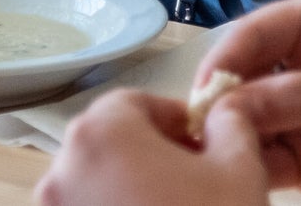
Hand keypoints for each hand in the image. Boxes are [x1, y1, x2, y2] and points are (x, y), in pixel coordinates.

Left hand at [34, 88, 268, 205]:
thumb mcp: (240, 169)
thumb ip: (231, 122)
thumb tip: (222, 114)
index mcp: (101, 134)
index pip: (135, 104)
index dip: (174, 122)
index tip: (202, 147)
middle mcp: (61, 174)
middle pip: (110, 147)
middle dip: (151, 160)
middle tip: (193, 187)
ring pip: (95, 191)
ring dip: (131, 198)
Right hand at [202, 0, 300, 205]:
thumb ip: (295, 96)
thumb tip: (227, 105)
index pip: (256, 32)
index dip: (225, 61)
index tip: (200, 97)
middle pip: (244, 77)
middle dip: (221, 103)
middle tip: (199, 135)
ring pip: (249, 122)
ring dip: (231, 140)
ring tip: (217, 161)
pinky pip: (268, 160)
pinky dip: (251, 170)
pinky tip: (241, 179)